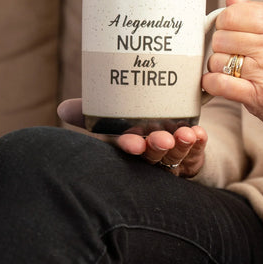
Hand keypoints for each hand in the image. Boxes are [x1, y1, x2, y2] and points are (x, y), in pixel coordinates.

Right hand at [57, 99, 207, 176]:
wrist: (169, 127)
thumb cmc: (134, 124)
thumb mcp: (111, 116)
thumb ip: (88, 112)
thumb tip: (62, 108)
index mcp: (132, 144)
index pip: (129, 147)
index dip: (131, 146)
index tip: (133, 142)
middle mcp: (152, 153)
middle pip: (154, 153)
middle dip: (157, 147)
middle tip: (162, 139)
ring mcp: (173, 155)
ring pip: (177, 153)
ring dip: (181, 144)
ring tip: (187, 133)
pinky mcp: (193, 153)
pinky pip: (197, 151)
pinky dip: (200, 143)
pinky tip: (201, 134)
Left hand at [203, 0, 262, 156]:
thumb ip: (262, 13)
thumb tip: (231, 0)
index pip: (233, 14)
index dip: (224, 24)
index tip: (229, 33)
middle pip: (221, 37)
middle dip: (220, 47)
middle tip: (231, 54)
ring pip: (217, 60)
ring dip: (217, 67)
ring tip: (230, 71)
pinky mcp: (257, 96)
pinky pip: (219, 83)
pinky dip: (211, 83)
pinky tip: (218, 83)